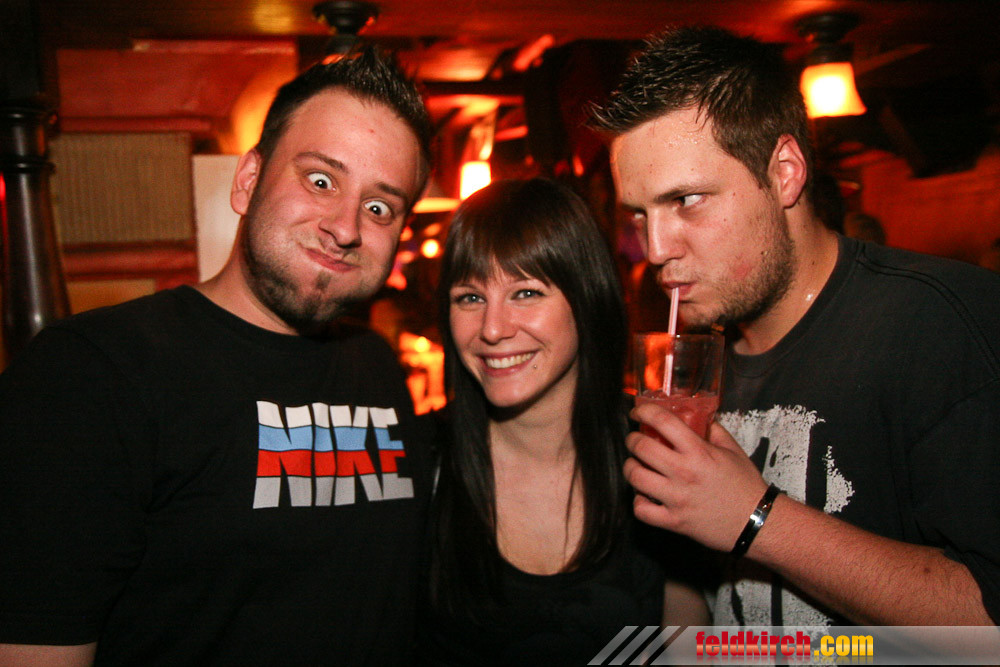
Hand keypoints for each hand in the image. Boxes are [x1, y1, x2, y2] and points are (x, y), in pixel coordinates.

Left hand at [624, 401, 768, 551]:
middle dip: (632, 439)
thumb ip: (714, 431)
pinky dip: (638, 502)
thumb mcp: (733, 451)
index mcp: (699, 452)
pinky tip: (645, 495)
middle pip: (641, 448)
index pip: (663, 422)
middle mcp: (684, 472)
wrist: (757, 522)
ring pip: (635, 477)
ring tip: (635, 465)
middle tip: (635, 440)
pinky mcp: (674, 521)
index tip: (638, 413)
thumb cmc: (746, 485)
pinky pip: (642, 510)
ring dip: (630, 468)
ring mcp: (677, 498)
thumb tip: (699, 417)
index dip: (644, 412)